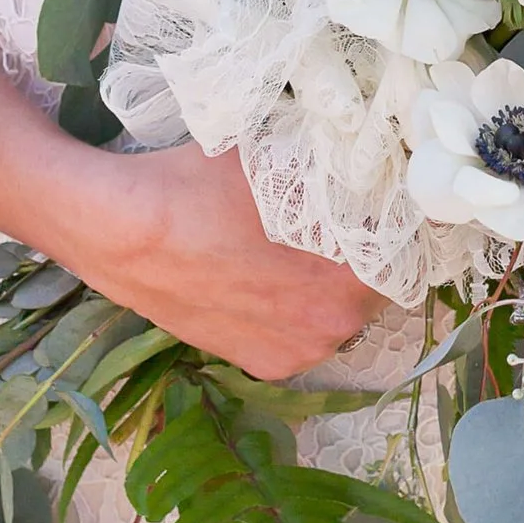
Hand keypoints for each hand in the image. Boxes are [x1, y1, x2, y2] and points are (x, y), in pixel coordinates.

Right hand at [83, 140, 384, 380]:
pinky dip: (295, 308)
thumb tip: (371, 158)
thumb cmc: (202, 186)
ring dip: (330, 282)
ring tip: (297, 247)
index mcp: (348, 281)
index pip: (401, 248)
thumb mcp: (280, 158)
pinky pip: (300, 330)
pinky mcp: (261, 365)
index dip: (394, 218)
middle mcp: (332, 331)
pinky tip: (269, 276)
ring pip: (336, 309)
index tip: (382, 197)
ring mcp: (295, 354)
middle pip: (374, 282)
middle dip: (364, 251)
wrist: (122, 232)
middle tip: (340, 217)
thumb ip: (334, 169)